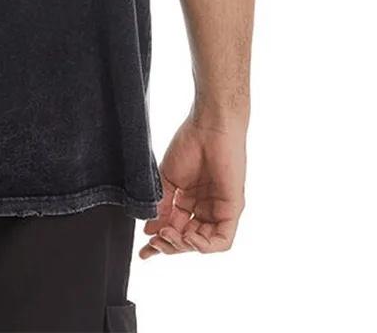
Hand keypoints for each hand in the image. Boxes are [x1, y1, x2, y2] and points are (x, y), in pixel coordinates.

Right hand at [140, 113, 246, 258]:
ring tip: (168, 235)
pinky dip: (205, 245)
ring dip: (184, 246)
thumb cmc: (188, 144)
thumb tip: (149, 229)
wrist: (208, 126)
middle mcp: (204, 209)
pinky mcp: (233, 209)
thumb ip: (161, 205)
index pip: (175, 229)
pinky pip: (222, 240)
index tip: (144, 251)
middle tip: (154, 241)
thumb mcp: (167, 179)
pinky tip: (189, 237)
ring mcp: (219, 210)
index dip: (160, 243)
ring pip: (204, 244)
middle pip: (188, 240)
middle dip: (170, 246)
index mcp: (188, 201)